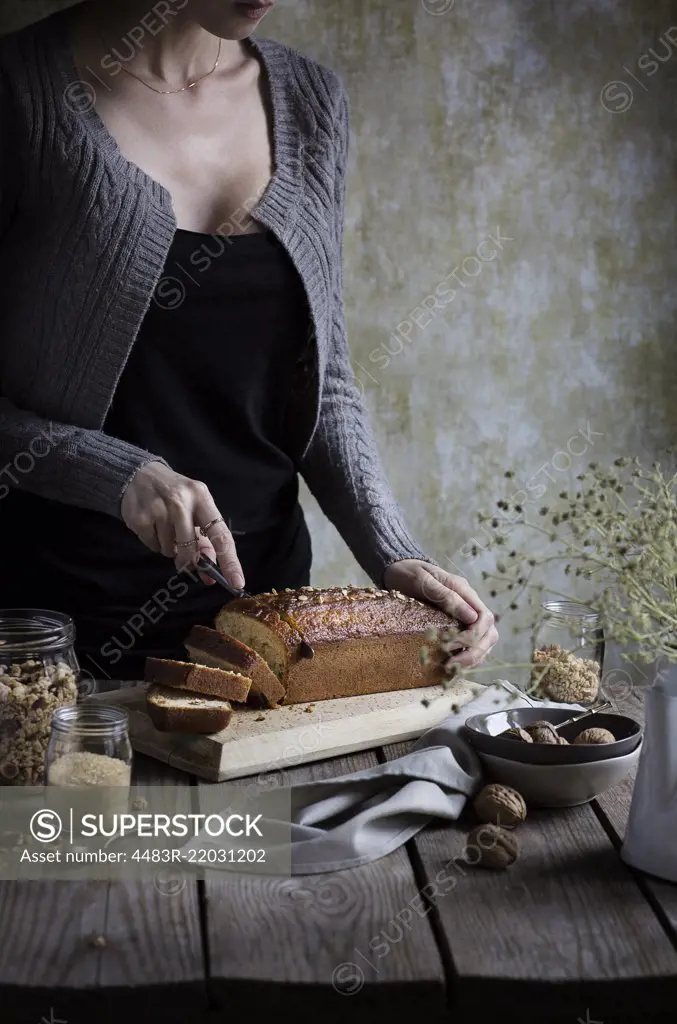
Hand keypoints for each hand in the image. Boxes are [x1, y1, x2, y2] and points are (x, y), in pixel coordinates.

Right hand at [121, 462, 244, 587]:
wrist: (139, 474)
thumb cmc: (175, 495)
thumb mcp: (195, 507)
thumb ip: (205, 540)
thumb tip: (210, 575)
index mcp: (202, 498)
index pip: (221, 535)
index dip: (230, 561)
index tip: (237, 583)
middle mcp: (181, 502)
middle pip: (191, 548)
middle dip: (190, 560)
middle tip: (187, 561)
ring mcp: (158, 509)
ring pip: (170, 550)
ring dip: (170, 548)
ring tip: (165, 528)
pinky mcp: (140, 518)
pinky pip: (153, 547)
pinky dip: (155, 543)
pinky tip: (152, 526)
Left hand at [382, 559, 497, 667]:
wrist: (398, 569)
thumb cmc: (409, 573)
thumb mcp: (423, 581)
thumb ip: (447, 596)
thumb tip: (471, 617)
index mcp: (465, 591)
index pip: (484, 618)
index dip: (473, 636)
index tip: (450, 646)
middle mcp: (470, 604)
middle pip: (489, 633)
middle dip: (474, 652)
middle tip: (451, 664)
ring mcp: (465, 615)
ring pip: (484, 642)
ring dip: (472, 658)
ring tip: (451, 669)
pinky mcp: (457, 625)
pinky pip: (471, 644)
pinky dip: (464, 657)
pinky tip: (450, 666)